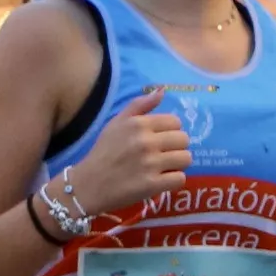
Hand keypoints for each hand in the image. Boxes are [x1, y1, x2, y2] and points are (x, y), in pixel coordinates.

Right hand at [76, 90, 192, 215]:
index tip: (161, 139)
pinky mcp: (153, 185)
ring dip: (178, 164)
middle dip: (177, 147)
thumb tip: (162, 90)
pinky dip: (174, 180)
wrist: (89, 184)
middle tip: (164, 154)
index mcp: (139, 124)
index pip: (175, 121)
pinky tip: (162, 180)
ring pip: (186, 159)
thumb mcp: (116, 122)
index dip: (171, 130)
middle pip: (184, 140)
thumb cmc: (104, 151)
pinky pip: (180, 178)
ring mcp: (150, 164)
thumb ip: (140, 105)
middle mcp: (146, 142)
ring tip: (164, 167)